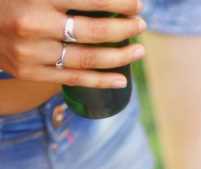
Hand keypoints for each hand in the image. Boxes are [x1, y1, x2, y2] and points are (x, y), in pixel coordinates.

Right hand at [0, 0, 145, 88]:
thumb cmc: (7, 1)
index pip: (88, 0)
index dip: (118, 3)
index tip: (137, 5)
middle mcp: (33, 26)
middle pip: (93, 32)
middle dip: (123, 29)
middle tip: (141, 25)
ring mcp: (32, 53)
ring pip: (88, 59)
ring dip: (120, 57)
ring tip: (138, 50)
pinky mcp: (30, 73)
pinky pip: (73, 79)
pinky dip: (101, 81)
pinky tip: (122, 80)